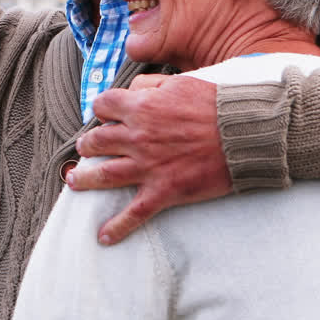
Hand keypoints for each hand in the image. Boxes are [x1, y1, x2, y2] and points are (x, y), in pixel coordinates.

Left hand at [71, 74, 231, 244]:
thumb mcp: (180, 82)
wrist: (246, 134)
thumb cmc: (217, 105)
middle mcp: (137, 137)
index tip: (106, 115)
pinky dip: (117, 227)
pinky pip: (134, 213)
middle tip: (86, 149)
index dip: (102, 110)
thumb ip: (151, 86)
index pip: (103, 105)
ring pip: (104, 175)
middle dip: (87, 145)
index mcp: (141, 108)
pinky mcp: (164, 191)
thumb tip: (133, 90)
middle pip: (96, 141)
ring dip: (84, 179)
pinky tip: (103, 237)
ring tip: (73, 181)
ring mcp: (148, 166)